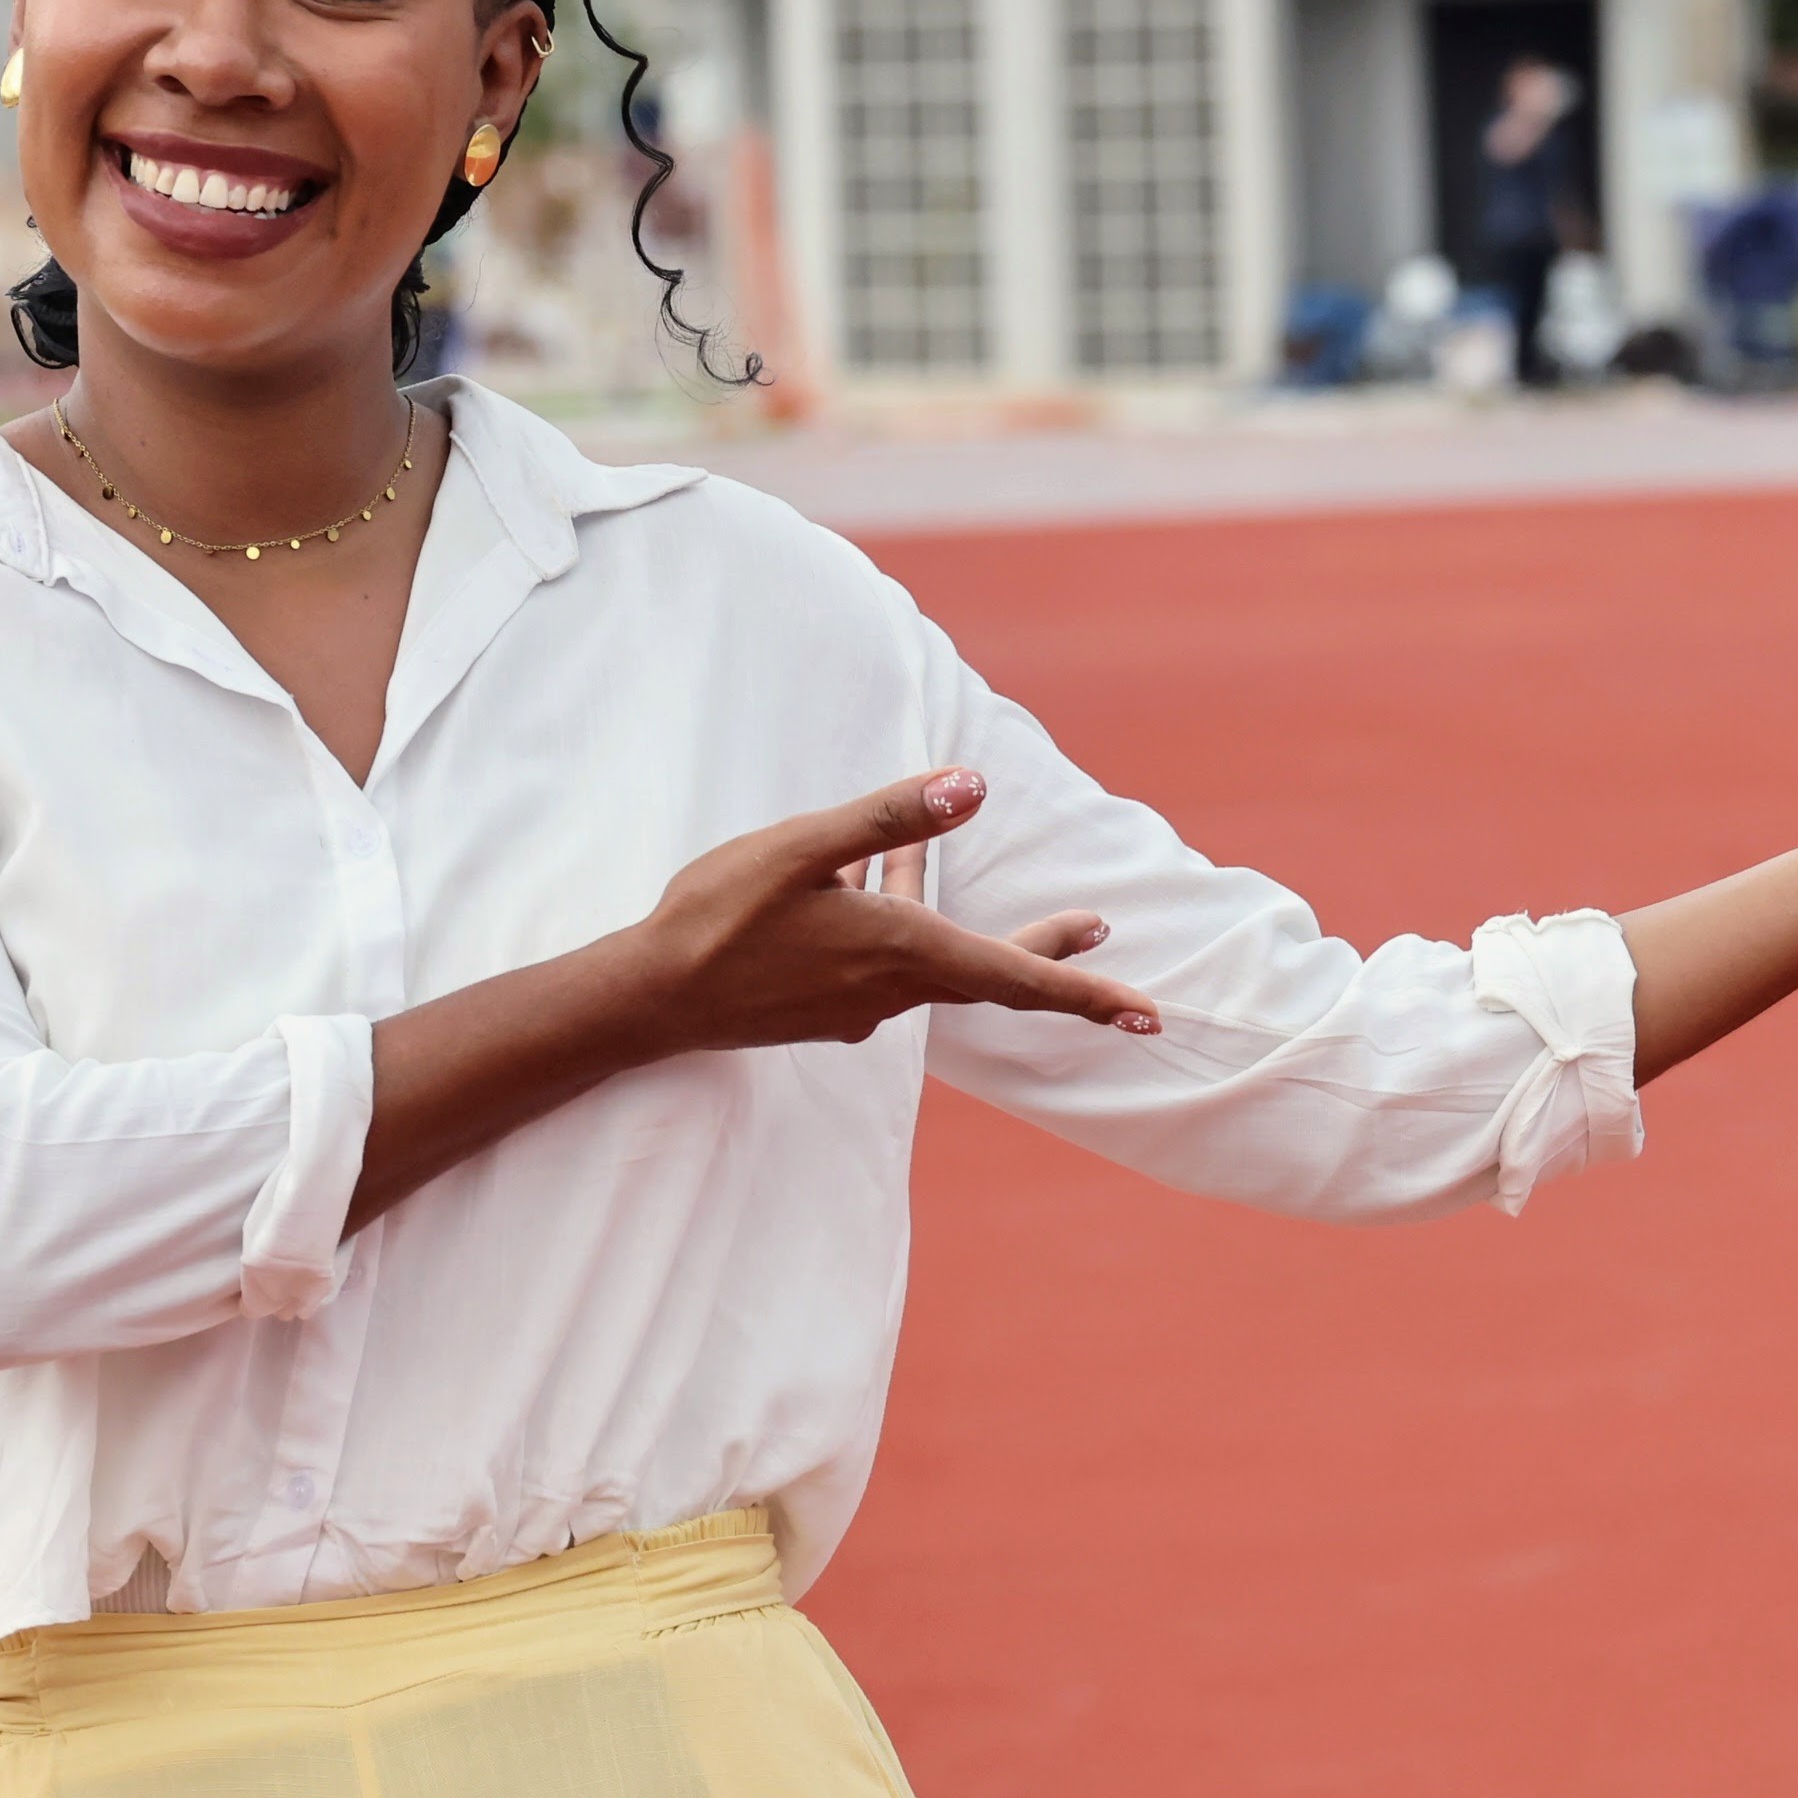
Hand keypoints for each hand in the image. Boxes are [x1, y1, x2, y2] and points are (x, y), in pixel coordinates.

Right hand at [612, 767, 1160, 1051]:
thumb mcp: (803, 848)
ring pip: (929, 954)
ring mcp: (858, 1005)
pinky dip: (893, 917)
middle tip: (1101, 929)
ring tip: (934, 845)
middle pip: (991, 972)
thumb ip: (889, 819)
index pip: (1018, 977)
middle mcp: (892, 991)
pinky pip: (884, 957)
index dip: (1086, 990)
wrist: (648, 998)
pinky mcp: (824, 1006)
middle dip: (1048, 952)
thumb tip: (971, 785)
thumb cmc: (719, 917)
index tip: (1149, 1011)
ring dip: (946, 910)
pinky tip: (863, 876)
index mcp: (902, 952)